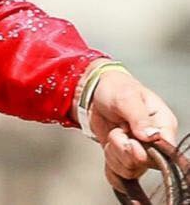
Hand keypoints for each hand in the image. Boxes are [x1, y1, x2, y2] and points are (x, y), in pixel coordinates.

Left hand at [86, 70, 179, 192]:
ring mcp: (140, 152)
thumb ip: (139, 116)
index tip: (132, 141)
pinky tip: (109, 144)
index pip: (166, 151)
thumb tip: (152, 136)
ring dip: (115, 152)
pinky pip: (119, 172)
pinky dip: (110, 161)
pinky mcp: (125, 157)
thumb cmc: (116, 88)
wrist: (94, 91)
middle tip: (118, 131)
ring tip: (114, 132)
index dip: (148, 151)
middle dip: (126, 149)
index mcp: (163, 125)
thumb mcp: (126, 97)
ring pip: (131, 169)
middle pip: (146, 163)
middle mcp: (155, 142)